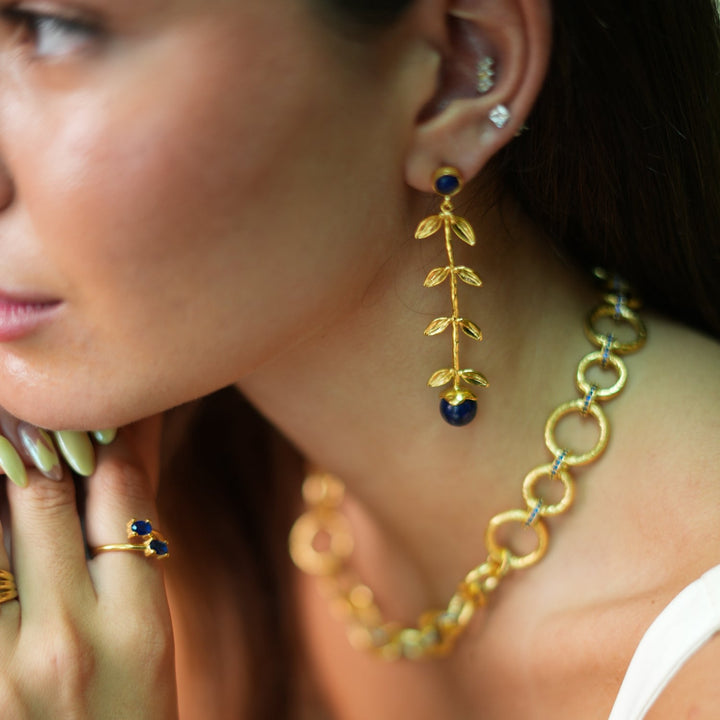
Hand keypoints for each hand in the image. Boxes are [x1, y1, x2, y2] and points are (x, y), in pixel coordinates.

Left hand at [0, 417, 177, 718]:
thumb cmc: (123, 717)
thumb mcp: (149, 634)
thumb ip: (135, 538)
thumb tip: (131, 444)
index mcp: (136, 628)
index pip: (122, 492)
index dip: (110, 437)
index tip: (98, 413)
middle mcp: (63, 643)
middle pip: (40, 496)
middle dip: (38, 442)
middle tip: (35, 414)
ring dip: (0, 480)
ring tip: (13, 455)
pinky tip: (0, 513)